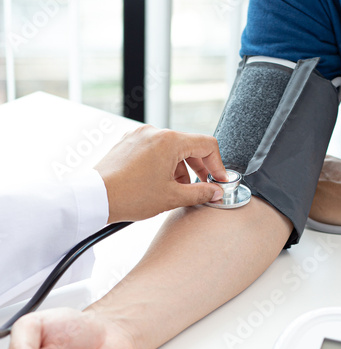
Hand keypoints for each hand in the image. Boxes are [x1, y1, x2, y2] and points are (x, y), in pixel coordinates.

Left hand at [95, 125, 227, 222]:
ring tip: (178, 191)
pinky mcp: (128, 143)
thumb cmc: (129, 196)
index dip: (218, 165)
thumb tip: (215, 192)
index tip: (220, 181)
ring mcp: (139, 136)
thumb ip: (200, 193)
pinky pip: (155, 150)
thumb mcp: (172, 197)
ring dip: (181, 169)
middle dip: (200, 169)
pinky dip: (164, 165)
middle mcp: (154, 133)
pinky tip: (161, 184)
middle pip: (189, 146)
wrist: (95, 198)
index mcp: (169, 141)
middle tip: (204, 188)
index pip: (207, 145)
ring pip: (172, 149)